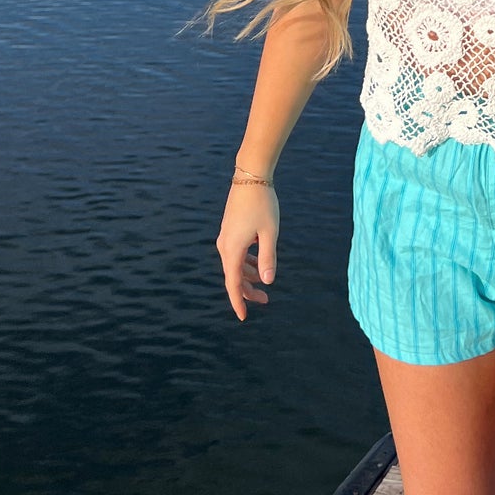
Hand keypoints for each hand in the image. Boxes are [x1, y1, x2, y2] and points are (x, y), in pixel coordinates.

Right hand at [216, 183, 280, 320]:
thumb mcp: (270, 233)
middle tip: (266, 300)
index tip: (243, 317)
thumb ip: (267, 258)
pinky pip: (236, 253)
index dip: (238, 302)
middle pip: (234, 276)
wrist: (250, 177)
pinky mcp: (230, 229)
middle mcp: (225, 245)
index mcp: (232, 249)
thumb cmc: (263, 204)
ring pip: (235, 264)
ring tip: (265, 283)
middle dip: (248, 290)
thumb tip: (268, 282)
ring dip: (248, 276)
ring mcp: (226, 237)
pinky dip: (246, 262)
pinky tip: (258, 262)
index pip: (233, 283)